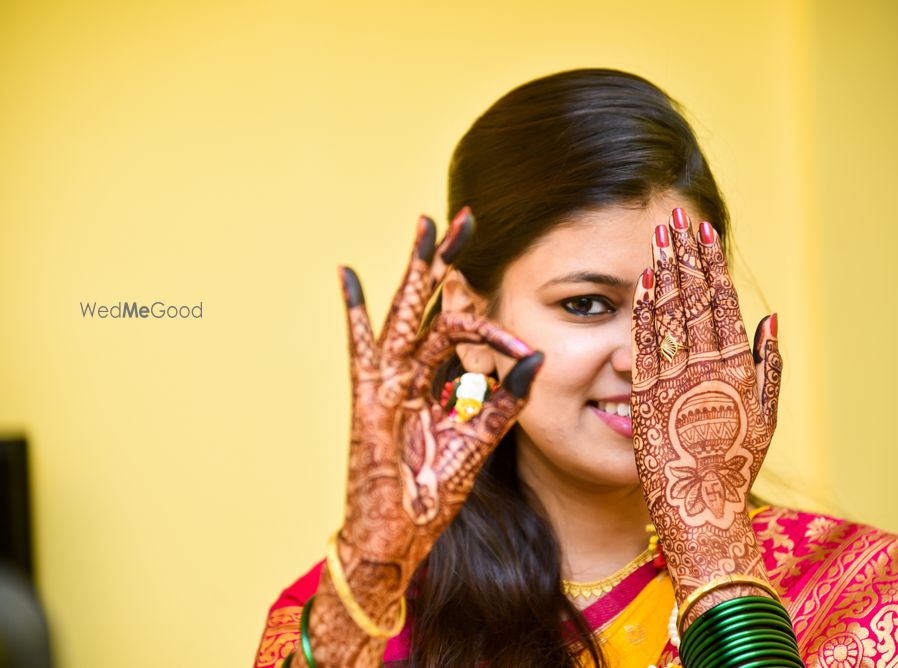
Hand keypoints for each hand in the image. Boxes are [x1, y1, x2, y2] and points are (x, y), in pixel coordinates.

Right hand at [336, 208, 542, 602]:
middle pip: (432, 305)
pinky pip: (362, 349)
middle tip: (466, 218)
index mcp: (436, 383)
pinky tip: (349, 275)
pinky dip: (355, 312)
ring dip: (416, 269)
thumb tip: (538, 358)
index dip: (492, 322)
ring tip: (427, 225)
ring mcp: (386, 383)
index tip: (525, 345)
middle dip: (448, 261)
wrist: (398, 537)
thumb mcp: (479, 442)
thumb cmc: (431, 494)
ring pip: (406, 313)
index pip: (461, 331)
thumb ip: (505, 401)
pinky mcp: (369, 400)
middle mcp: (411, 375)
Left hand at [629, 207, 780, 609]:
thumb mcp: (767, 417)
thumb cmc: (736, 465)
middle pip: (694, 300)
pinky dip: (642, 314)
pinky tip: (639, 285)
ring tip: (657, 239)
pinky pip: (643, 347)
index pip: (723, 304)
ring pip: (668, 317)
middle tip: (673, 219)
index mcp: (739, 370)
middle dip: (684, 257)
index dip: (712, 265)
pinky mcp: (644, 399)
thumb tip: (770, 315)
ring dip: (662, 274)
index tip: (704, 232)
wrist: (701, 510)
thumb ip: (769, 364)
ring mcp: (674, 383)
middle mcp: (707, 370)